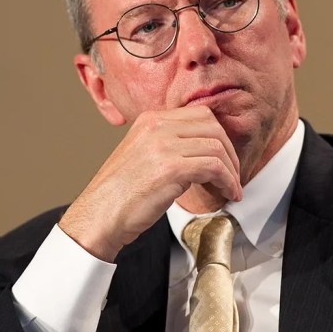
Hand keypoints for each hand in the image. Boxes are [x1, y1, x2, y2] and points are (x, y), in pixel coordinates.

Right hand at [58, 106, 241, 261]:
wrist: (99, 216)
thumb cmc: (120, 194)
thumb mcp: (142, 155)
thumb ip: (167, 144)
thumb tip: (201, 151)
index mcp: (149, 119)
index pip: (200, 115)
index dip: (219, 136)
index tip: (224, 158)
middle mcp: (156, 125)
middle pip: (213, 127)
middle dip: (229, 152)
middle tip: (233, 174)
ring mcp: (163, 145)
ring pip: (217, 147)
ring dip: (231, 170)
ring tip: (232, 188)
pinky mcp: (171, 168)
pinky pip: (214, 167)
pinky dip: (228, 181)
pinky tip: (228, 194)